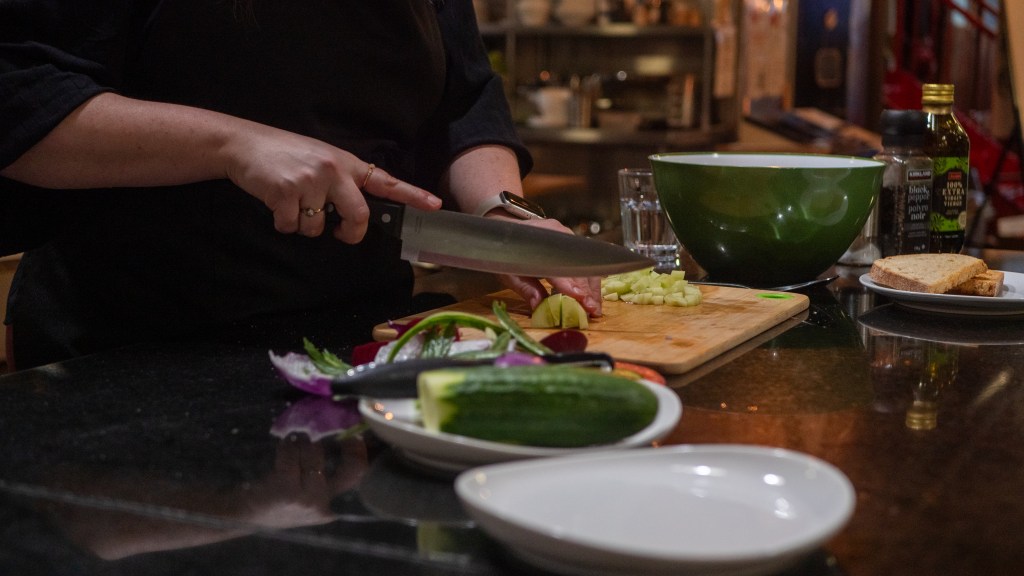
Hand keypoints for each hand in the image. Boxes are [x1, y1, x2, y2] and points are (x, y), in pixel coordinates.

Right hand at [223, 123, 440, 241]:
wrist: (244, 144)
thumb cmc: (285, 155)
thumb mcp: (321, 160)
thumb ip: (342, 182)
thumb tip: (353, 216)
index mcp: (346, 163)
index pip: (385, 181)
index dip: (412, 194)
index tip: (434, 205)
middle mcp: (333, 170)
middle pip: (359, 216)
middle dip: (350, 233)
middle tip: (339, 233)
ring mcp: (310, 181)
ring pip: (318, 228)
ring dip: (303, 224)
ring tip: (291, 201)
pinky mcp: (285, 192)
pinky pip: (291, 226)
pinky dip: (281, 223)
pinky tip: (274, 202)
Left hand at [492, 216, 602, 316]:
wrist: (508, 229)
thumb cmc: (507, 253)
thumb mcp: (510, 273)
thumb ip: (525, 288)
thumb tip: (539, 306)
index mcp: (537, 243)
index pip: (557, 266)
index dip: (569, 283)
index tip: (580, 297)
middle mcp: (557, 236)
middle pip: (577, 265)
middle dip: (587, 290)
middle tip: (592, 310)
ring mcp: (567, 236)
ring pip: (586, 263)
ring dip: (592, 287)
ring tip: (594, 308)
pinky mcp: (572, 240)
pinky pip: (585, 260)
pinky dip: (590, 279)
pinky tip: (593, 296)